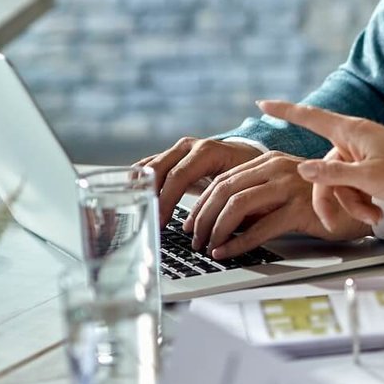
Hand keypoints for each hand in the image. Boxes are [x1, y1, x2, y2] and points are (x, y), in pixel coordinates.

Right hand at [136, 136, 261, 225]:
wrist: (248, 154)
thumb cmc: (247, 173)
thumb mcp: (243, 188)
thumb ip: (228, 206)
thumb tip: (217, 236)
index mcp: (206, 151)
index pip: (178, 176)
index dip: (167, 201)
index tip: (161, 223)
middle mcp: (189, 147)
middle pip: (158, 170)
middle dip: (150, 197)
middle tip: (147, 222)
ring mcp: (177, 150)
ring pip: (149, 167)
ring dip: (141, 190)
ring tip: (139, 214)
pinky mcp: (170, 157)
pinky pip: (149, 167)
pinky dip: (140, 182)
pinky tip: (135, 200)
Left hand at [182, 149, 371, 258]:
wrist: (361, 208)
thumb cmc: (320, 203)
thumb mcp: (283, 192)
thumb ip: (257, 198)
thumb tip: (219, 220)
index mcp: (269, 160)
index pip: (224, 179)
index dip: (201, 203)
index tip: (190, 223)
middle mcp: (278, 168)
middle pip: (225, 190)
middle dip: (203, 217)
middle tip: (194, 239)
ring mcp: (290, 187)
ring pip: (237, 206)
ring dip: (216, 229)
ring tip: (208, 247)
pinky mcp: (301, 208)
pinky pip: (260, 228)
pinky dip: (238, 243)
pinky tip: (227, 253)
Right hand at [259, 101, 383, 223]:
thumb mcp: (367, 178)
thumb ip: (331, 175)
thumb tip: (300, 169)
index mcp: (352, 131)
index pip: (310, 117)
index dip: (285, 110)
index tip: (262, 103)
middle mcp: (355, 139)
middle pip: (323, 168)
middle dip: (329, 197)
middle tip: (331, 222)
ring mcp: (364, 154)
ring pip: (339, 182)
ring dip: (350, 203)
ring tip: (371, 216)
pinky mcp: (373, 167)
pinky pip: (354, 185)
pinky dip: (361, 201)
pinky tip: (376, 213)